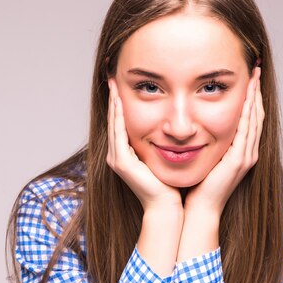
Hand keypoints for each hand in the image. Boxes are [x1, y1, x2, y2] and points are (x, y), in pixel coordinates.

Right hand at [106, 78, 181, 211]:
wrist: (166, 207)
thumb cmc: (169, 185)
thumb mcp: (163, 157)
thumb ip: (161, 143)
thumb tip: (171, 127)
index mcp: (126, 155)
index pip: (120, 123)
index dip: (120, 103)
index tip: (121, 83)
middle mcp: (117, 157)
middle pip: (113, 121)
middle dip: (113, 98)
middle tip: (112, 75)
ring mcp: (116, 160)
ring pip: (113, 124)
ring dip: (113, 103)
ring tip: (113, 82)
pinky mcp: (122, 164)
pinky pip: (119, 134)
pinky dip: (118, 117)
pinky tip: (119, 101)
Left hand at [184, 67, 263, 214]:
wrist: (201, 209)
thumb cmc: (199, 188)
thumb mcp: (207, 159)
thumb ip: (208, 144)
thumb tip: (198, 128)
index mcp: (242, 153)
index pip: (250, 119)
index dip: (251, 98)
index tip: (249, 78)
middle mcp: (249, 153)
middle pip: (257, 115)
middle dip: (257, 91)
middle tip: (256, 68)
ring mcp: (246, 157)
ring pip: (255, 120)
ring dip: (255, 97)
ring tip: (254, 76)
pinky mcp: (239, 161)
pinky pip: (246, 131)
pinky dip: (247, 112)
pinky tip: (247, 97)